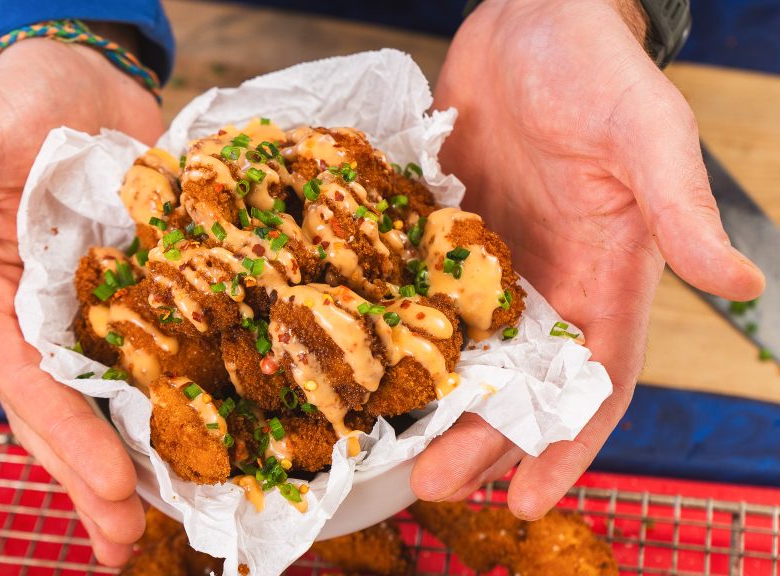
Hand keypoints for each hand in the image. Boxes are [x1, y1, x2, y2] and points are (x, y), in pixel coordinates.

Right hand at [0, 39, 162, 563]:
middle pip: (60, 411)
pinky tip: (200, 439)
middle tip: (127, 541)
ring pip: (106, 397)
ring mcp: (86, 310)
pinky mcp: (132, 292)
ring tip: (162, 520)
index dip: (63, 439)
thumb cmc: (9, 106)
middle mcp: (32, 316)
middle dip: (90, 477)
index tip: (108, 492)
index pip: (22, 382)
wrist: (83, 75)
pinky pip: (153, 353)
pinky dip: (171, 397)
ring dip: (131, 458)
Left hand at [411, 0, 764, 517]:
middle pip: (518, 384)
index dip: (564, 445)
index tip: (527, 500)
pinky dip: (401, 336)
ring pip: (466, 354)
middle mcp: (550, 285)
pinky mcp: (448, 237)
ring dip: (436, 402)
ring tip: (392, 448)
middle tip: (432, 488)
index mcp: (608, 277)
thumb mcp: (645, 133)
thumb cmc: (597, 69)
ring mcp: (494, 265)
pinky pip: (423, 299)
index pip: (594, 384)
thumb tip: (742, 281)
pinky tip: (365, 364)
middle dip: (482, 441)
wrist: (529, 20)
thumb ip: (680, 208)